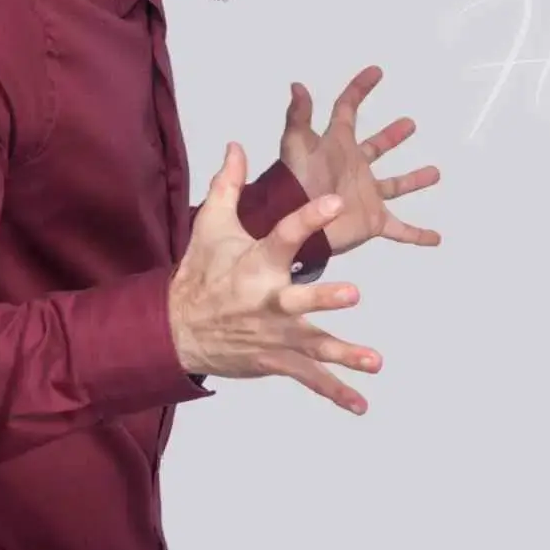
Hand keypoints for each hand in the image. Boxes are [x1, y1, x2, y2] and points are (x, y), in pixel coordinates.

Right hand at [168, 142, 382, 413]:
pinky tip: (362, 403)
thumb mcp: (210, 227)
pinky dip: (335, 392)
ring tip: (374, 361)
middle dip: (323, 297)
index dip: (310, 218)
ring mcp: (273, 335)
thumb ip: (229, 185)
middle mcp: (267, 300)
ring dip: (343, 353)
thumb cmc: (200, 274)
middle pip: (297, 299)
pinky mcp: (275, 360)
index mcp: (256, 263)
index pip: (286, 235)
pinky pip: (308, 378)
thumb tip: (237, 146)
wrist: (174, 331)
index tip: (335, 201)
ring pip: (312, 345)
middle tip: (353, 292)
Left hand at [279, 65, 440, 255]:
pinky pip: (400, 229)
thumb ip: (298, 116)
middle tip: (409, 124)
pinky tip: (435, 238)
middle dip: (391, 136)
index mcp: (337, 146)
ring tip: (435, 172)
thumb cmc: (294, 184)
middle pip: (375, 148)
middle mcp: (354, 168)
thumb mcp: (296, 146)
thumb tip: (297, 86)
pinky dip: (417, 234)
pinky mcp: (373, 220)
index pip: (347, 110)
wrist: (294, 225)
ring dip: (413, 180)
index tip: (376, 72)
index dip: (359, 89)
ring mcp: (366, 195)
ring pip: (394, 186)